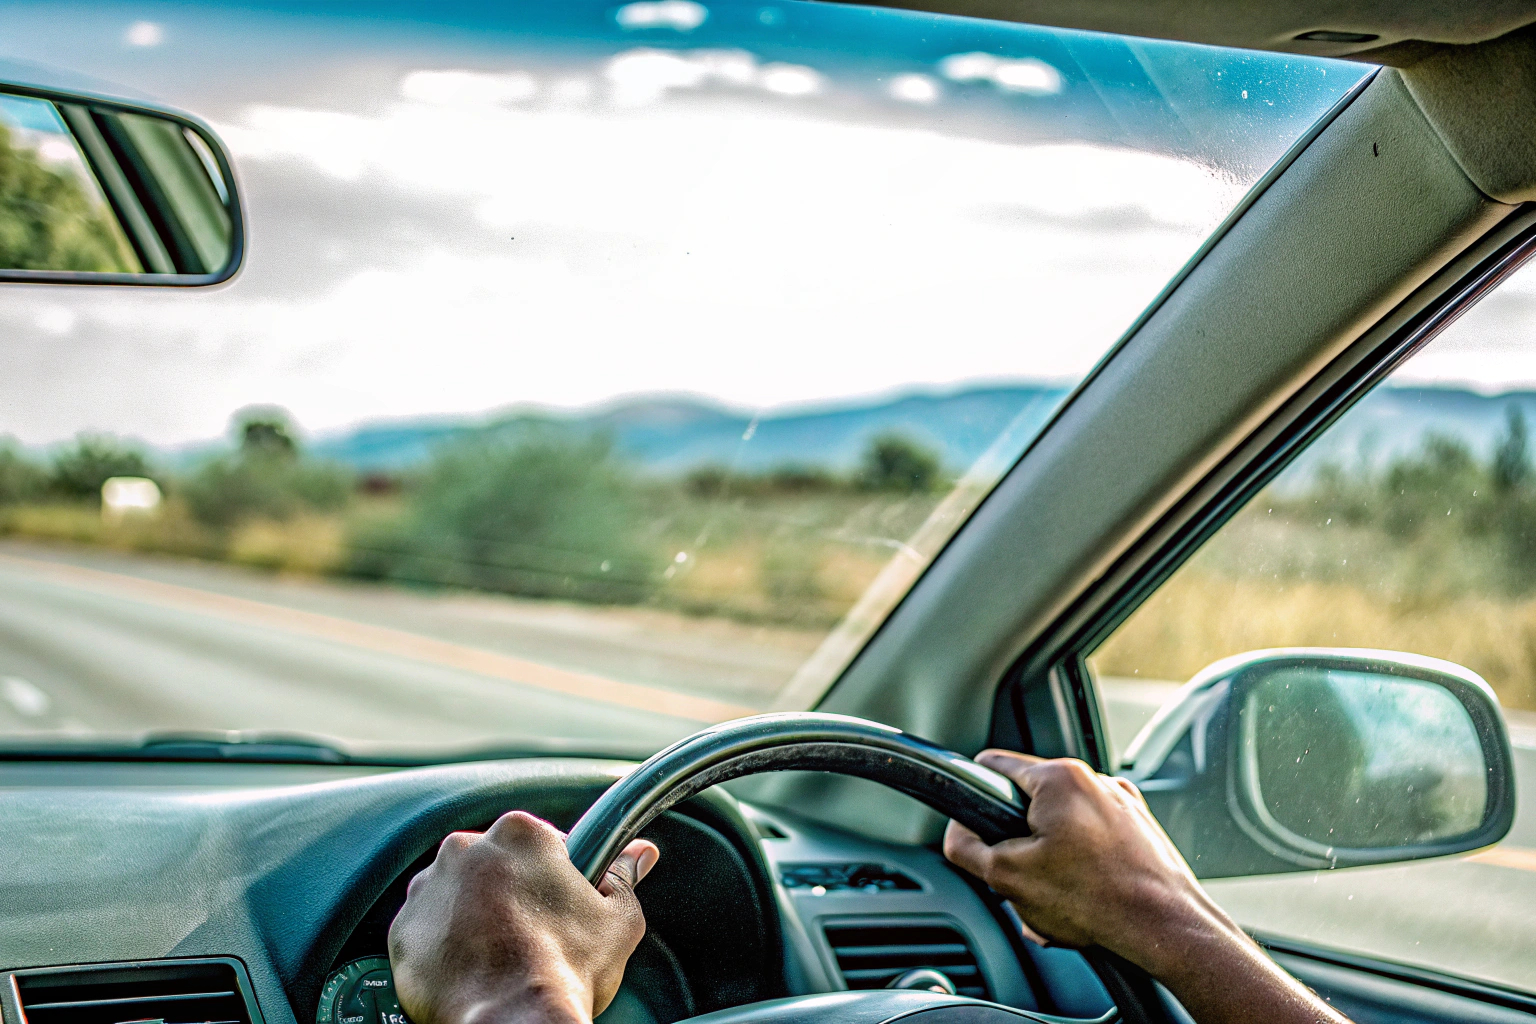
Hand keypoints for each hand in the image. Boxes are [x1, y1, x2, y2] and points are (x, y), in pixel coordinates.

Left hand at [389, 811, 659, 1023]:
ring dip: (473, 916)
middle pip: (493, 864)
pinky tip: (472, 971)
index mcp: (520, 834)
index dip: (553, 876)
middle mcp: (466, 850)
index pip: (539, 842)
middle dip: (509, 894)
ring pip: (455, 894)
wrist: (511, 1022)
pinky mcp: (402, 931)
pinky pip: (426, 931)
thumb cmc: (563, 971)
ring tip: (500, 958)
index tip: (558, 904)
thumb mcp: (616, 921)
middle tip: (532, 935)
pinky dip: (444, 947)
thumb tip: (640, 855)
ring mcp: (428, 889)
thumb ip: (624, 878)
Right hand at [943, 752, 1351, 1023]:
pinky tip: (1082, 900)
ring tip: (1056, 899)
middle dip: (1019, 844)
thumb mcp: (1007, 878)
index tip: (969, 818)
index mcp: (1060, 778)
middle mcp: (1095, 780)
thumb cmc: (1097, 901)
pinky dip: (1082, 866)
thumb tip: (956, 834)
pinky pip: (1094, 841)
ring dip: (1050, 861)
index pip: (995, 765)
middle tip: (1021, 879)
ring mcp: (1122, 804)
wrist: (1166, 928)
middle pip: (1031, 804)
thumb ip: (966, 848)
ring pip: (1063, 827)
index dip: (973, 794)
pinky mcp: (1140, 829)